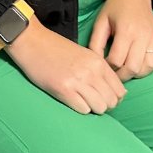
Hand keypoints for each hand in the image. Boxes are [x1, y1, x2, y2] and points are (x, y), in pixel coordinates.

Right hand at [6, 18, 125, 114]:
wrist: (33, 42)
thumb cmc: (57, 50)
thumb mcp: (84, 55)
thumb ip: (99, 70)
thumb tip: (113, 91)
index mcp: (98, 62)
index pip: (120, 90)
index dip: (115, 99)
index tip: (105, 99)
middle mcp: (91, 71)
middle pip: (112, 101)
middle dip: (105, 106)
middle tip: (94, 103)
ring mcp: (78, 81)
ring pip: (100, 107)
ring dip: (93, 109)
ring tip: (83, 102)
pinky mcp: (63, 90)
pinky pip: (83, 109)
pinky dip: (80, 109)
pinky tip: (72, 101)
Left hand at [88, 0, 152, 81]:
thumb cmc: (116, 7)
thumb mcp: (101, 21)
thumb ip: (95, 43)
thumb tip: (96, 63)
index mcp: (126, 30)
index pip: (116, 60)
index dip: (107, 68)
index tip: (104, 65)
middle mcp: (143, 36)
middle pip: (133, 68)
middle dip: (122, 75)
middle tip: (115, 73)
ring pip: (148, 68)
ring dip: (137, 73)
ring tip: (127, 68)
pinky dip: (150, 66)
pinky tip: (141, 62)